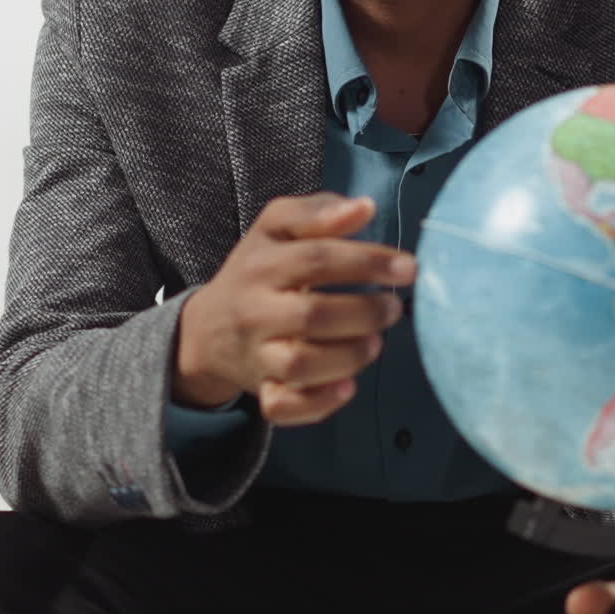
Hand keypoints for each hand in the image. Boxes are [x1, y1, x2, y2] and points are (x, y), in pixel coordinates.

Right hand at [173, 192, 416, 423]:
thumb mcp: (276, 227)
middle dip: (364, 312)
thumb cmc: (256, 268)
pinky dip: (319, 403)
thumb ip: (318, 212)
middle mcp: (255, 310)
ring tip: (377, 342)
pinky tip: (348, 387)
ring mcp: (256, 355)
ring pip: (301, 365)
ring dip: (349, 356)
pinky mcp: (260, 390)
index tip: (408, 267)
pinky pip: (284, 406)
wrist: (206, 328)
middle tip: (394, 308)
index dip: (366, 262)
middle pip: (312, 315)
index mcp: (262, 264)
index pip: (317, 259)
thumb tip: (365, 207)